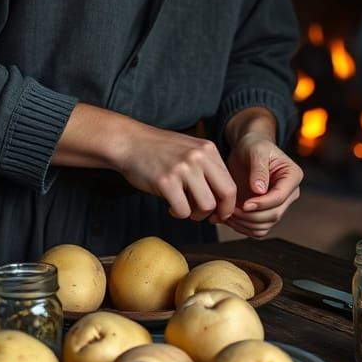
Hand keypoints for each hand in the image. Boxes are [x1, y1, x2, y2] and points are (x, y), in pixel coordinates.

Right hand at [115, 125, 237, 221]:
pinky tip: (171, 206)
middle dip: (220, 212)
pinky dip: (178, 213)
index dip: (228, 204)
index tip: (220, 213)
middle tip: (209, 218)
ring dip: (196, 214)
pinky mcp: (166, 181)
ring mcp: (183, 169)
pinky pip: (183, 210)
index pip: (231, 183)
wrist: (130, 142)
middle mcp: (199, 157)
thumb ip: (207, 170)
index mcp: (209, 150)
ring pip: (206, 205)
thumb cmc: (160, 151)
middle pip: (226, 194)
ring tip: (185, 208)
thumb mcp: (191, 151)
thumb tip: (222, 200)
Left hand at [222, 132, 302, 237]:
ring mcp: (277, 205)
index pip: (280, 197)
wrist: (246, 151)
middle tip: (231, 209)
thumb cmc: (253, 146)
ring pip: (264, 226)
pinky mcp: (265, 213)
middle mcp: (288, 193)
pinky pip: (256, 229)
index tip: (244, 204)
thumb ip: (259, 169)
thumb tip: (260, 190)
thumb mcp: (256, 151)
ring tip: (227, 213)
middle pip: (273, 215)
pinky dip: (241, 227)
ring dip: (244, 224)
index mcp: (292, 176)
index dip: (261, 204)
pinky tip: (229, 217)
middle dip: (250, 216)